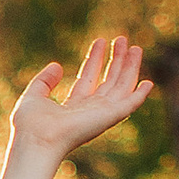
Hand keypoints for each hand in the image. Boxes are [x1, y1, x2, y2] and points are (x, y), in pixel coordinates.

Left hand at [0, 34, 153, 178]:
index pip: (88, 79)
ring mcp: (100, 114)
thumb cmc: (30, 124)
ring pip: (121, 87)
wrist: (36, 139)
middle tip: (122, 39)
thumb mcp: (34, 95)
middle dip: (116, 60)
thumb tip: (57, 65)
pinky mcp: (109, 117)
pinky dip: (140, 95)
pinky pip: (130, 105)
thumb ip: (45, 80)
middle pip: (108, 81)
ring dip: (129, 67)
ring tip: (135, 47)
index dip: (96, 59)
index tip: (101, 41)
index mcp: (72, 107)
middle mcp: (89, 111)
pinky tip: (148, 82)